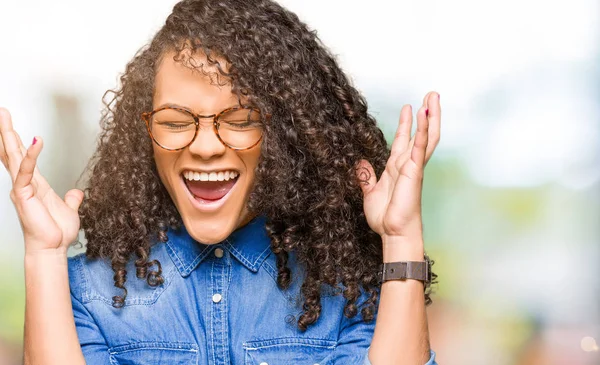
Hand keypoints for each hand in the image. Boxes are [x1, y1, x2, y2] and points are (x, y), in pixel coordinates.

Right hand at [0, 108, 83, 254]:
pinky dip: (32, 155)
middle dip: (7, 131)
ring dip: (9, 135)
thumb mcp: (69, 210)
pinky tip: (36, 140)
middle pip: (12, 152)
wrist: (53, 249)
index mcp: (34, 184)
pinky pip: (27, 170)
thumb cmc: (57, 233)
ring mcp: (22, 188)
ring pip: (13, 156)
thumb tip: (76, 192)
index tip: (11, 126)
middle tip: (2, 112)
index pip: (22, 158)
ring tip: (4, 117)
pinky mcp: (24, 194)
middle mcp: (24, 184)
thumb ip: (71, 199)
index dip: (17, 142)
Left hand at [356, 92, 440, 241]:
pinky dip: (423, 129)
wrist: (392, 232)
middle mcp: (407, 164)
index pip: (404, 140)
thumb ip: (366, 177)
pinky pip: (420, 146)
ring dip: (430, 115)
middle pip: (420, 133)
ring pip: (426, 136)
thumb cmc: (385, 217)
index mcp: (396, 168)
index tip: (408, 108)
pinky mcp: (414, 170)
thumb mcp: (369, 193)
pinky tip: (424, 114)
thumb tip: (361, 163)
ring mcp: (413, 166)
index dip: (406, 124)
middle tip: (430, 95)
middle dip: (425, 114)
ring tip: (433, 96)